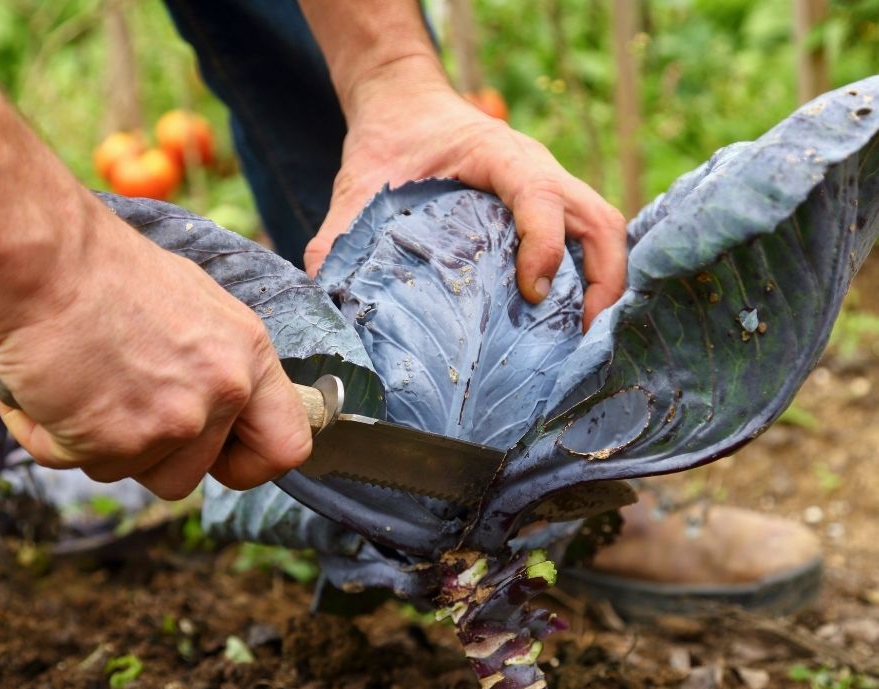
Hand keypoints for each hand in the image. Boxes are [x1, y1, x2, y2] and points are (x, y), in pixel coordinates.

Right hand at [0, 198, 311, 499]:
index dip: (248, 464)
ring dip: (100, 445)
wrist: (46, 256)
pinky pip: (76, 463)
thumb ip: (220, 365)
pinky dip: (50, 435)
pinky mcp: (114, 440)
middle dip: (148, 454)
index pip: (287, 447)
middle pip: (190, 475)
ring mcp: (172, 420)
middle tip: (117, 403)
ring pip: (132, 473)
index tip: (219, 459)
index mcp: (250, 357)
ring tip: (81, 385)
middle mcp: (222, 392)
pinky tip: (46, 388)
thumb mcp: (198, 307)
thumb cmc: (110, 272)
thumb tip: (225, 405)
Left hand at [304, 62, 626, 329]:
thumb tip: (325, 291)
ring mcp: (551, 185)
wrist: (406, 110)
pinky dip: (597, 275)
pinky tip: (577, 318)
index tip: (532, 291)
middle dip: (603, 278)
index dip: (544, 243)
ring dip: (608, 281)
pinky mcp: (550, 205)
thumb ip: (340, 233)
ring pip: (606, 228)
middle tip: (584, 334)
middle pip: (598, 217)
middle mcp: (536, 168)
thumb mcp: (359, 185)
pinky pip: (592, 236)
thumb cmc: (391, 145)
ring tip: (589, 335)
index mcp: (497, 155)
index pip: (539, 193)